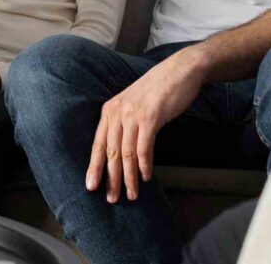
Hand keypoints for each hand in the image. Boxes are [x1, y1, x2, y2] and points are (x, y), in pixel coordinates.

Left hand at [86, 49, 203, 201]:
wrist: (179, 71)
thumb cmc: (158, 90)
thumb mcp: (133, 104)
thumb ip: (124, 123)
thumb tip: (120, 151)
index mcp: (109, 110)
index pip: (97, 144)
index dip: (94, 167)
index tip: (91, 186)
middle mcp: (118, 112)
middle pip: (111, 152)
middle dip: (110, 178)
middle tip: (111, 199)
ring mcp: (133, 115)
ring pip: (127, 154)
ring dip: (128, 177)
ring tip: (131, 194)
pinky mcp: (151, 117)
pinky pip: (144, 148)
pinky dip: (144, 165)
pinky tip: (145, 177)